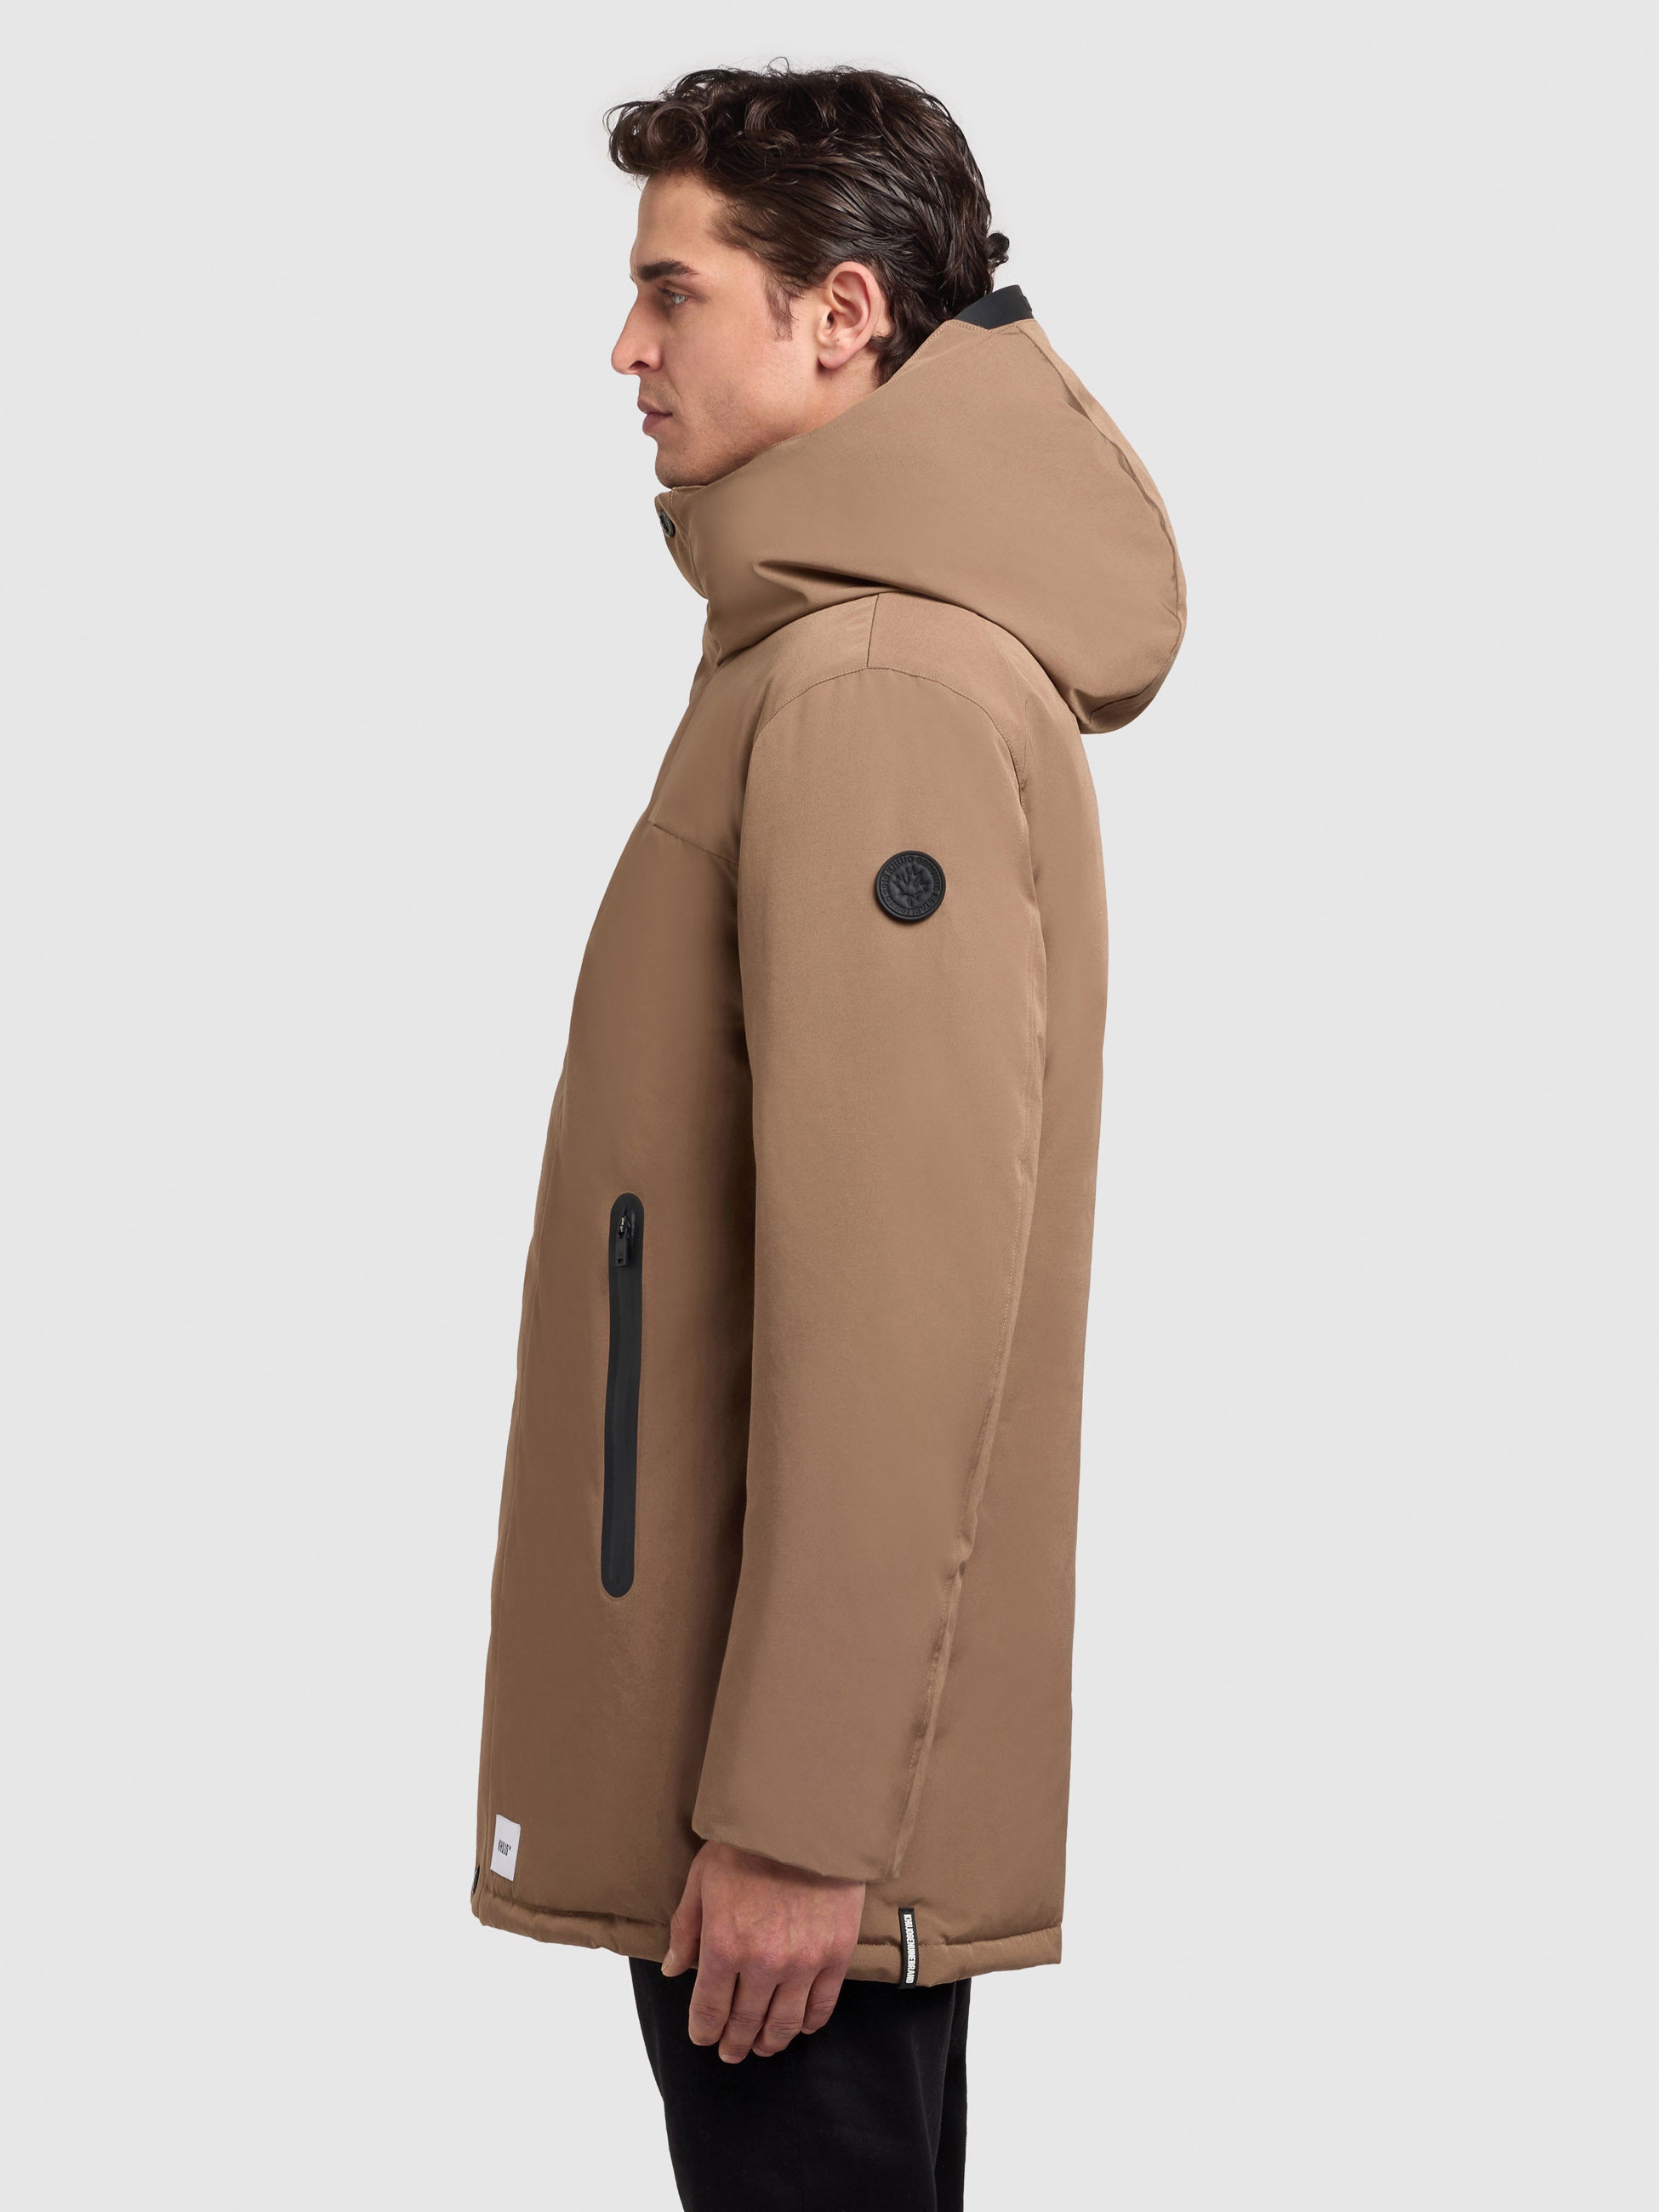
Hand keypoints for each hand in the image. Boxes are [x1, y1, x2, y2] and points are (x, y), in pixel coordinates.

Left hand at [661, 1840, 865, 2062]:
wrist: (805, 1818)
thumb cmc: (748, 1842)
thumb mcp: (703, 1878)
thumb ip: (687, 1928)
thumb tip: (674, 1968)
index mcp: (725, 1946)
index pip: (710, 2009)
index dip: (704, 2030)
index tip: (703, 2037)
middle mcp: (764, 1964)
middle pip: (746, 2022)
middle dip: (734, 2043)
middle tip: (731, 2052)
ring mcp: (803, 1962)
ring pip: (784, 2023)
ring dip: (770, 2041)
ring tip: (763, 2046)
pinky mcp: (835, 1954)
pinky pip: (822, 2005)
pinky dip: (809, 2022)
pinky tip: (800, 2026)